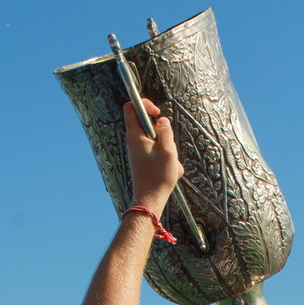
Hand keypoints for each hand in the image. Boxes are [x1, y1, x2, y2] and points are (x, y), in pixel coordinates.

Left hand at [124, 99, 182, 217]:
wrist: (150, 200)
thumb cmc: (157, 177)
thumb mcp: (167, 151)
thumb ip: (166, 132)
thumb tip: (162, 121)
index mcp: (135, 136)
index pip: (132, 108)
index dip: (145, 104)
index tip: (158, 112)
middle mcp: (134, 142)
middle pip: (149, 125)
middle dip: (164, 133)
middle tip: (168, 146)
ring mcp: (140, 152)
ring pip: (157, 141)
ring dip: (168, 149)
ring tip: (171, 164)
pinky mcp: (145, 161)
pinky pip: (159, 153)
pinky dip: (167, 160)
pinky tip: (171, 172)